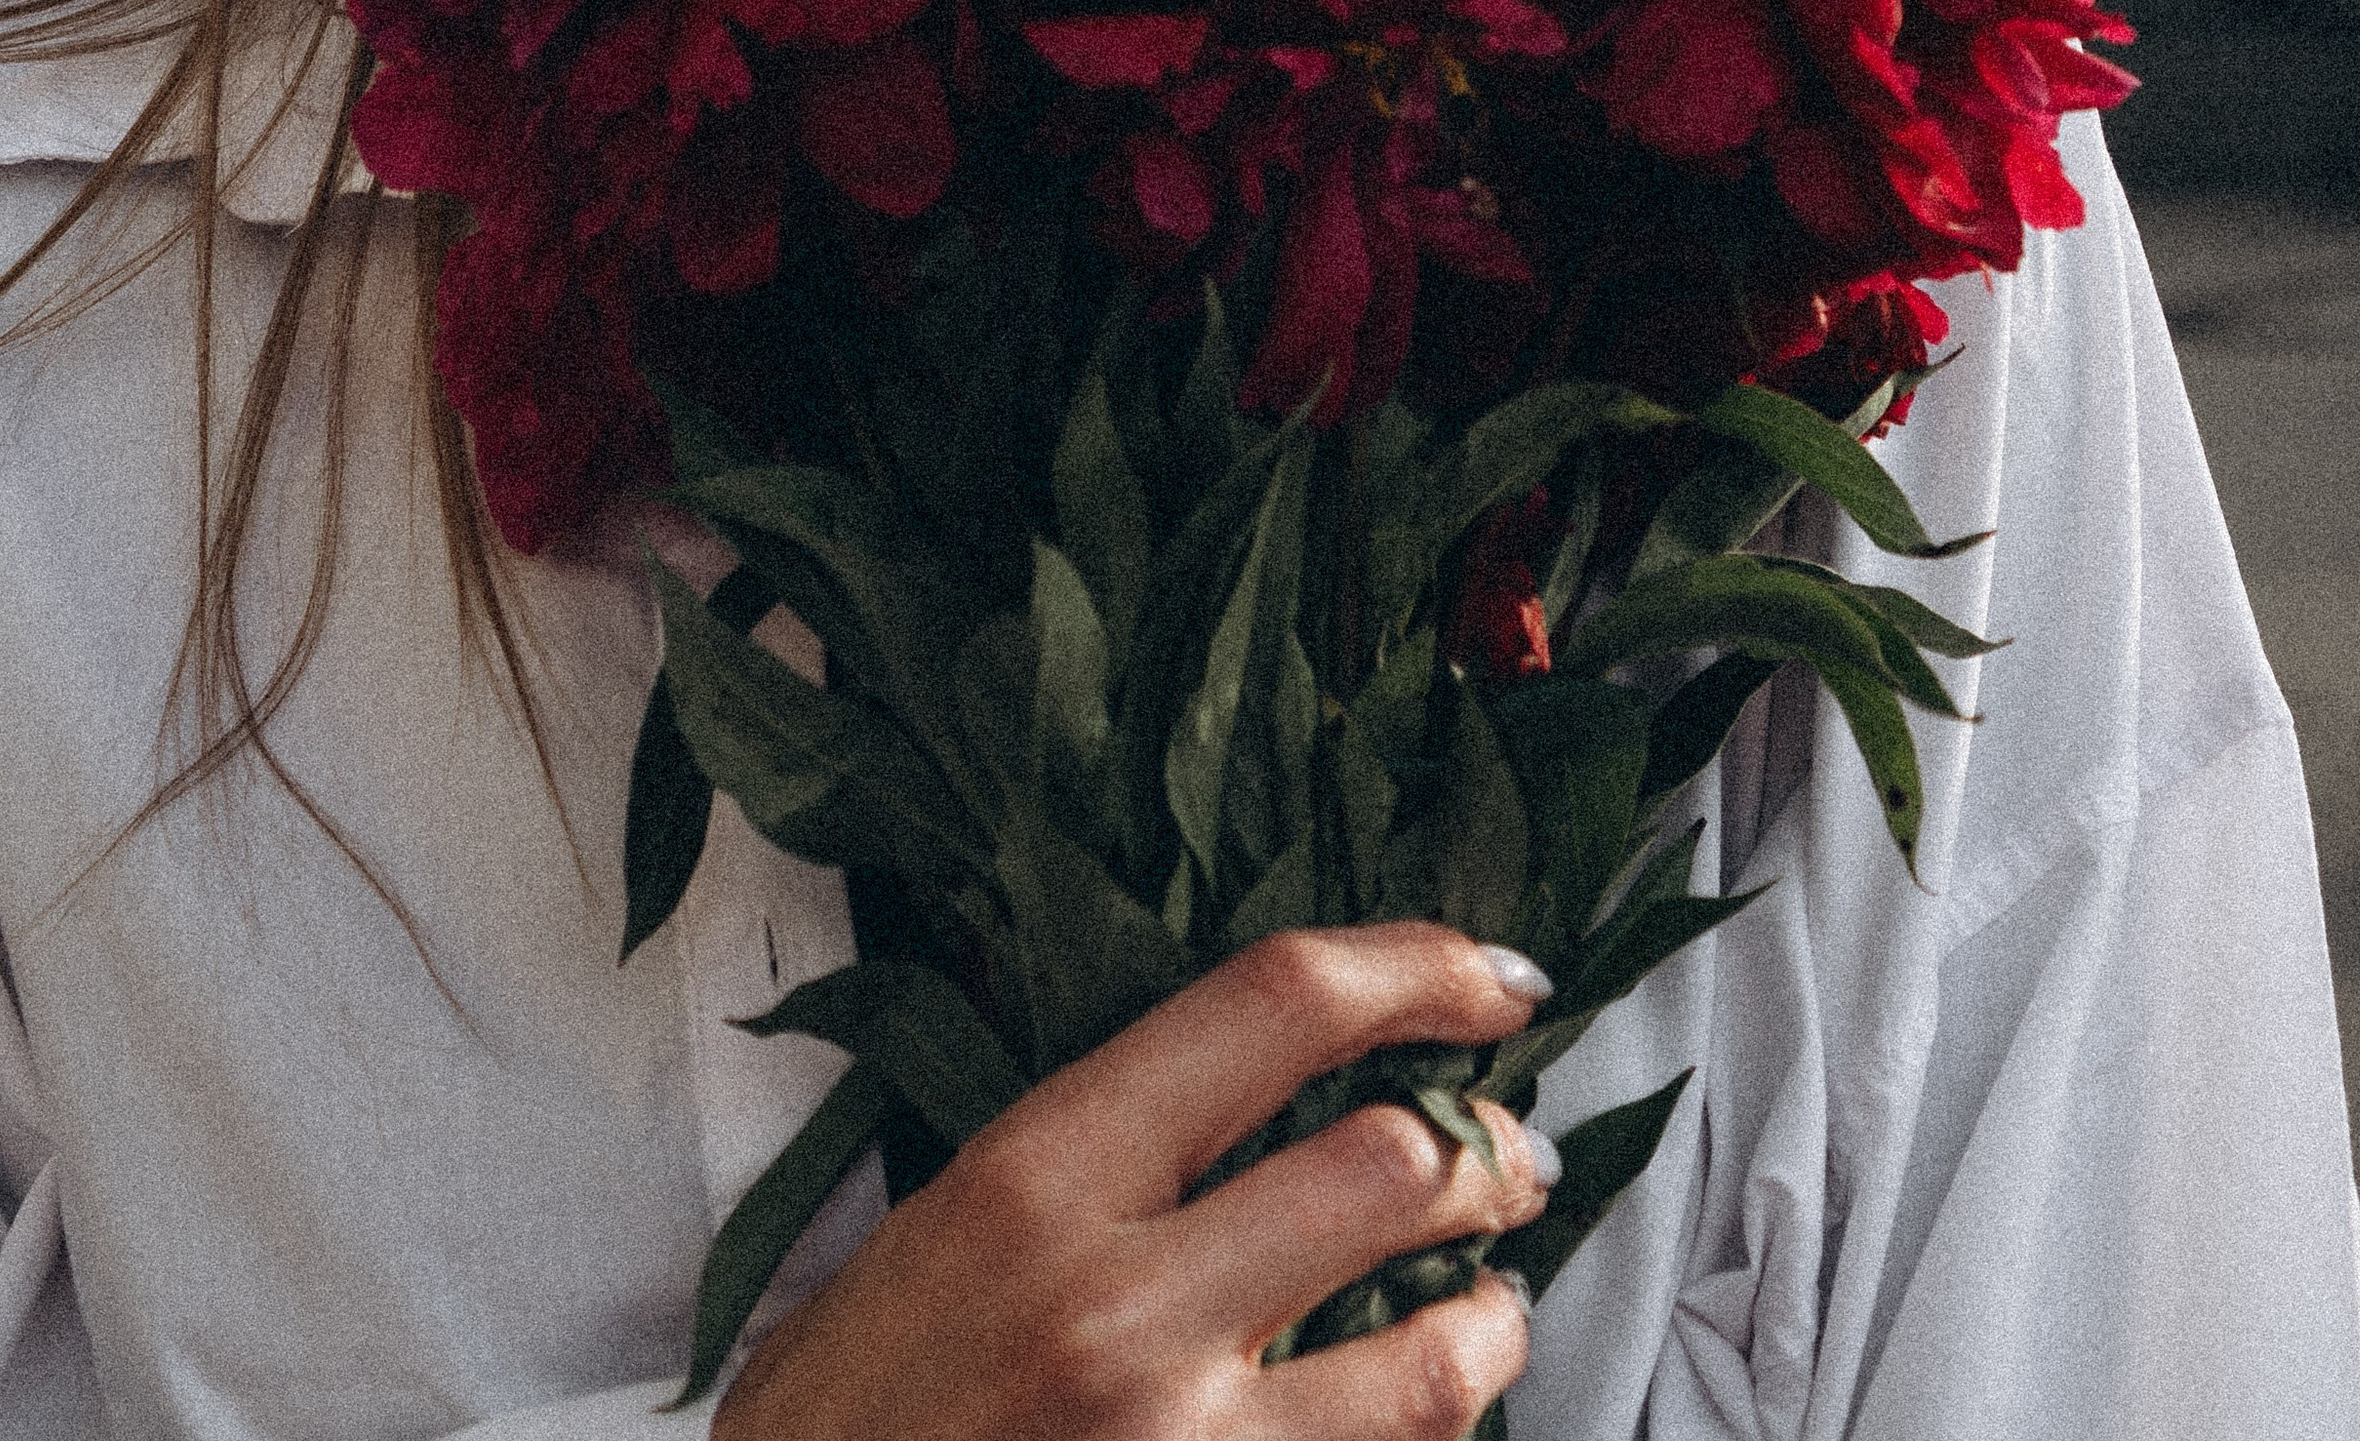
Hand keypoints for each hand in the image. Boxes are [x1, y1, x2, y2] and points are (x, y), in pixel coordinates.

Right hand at [714, 924, 1552, 1439]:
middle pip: (1389, 1166)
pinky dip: (1427, 1440)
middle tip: (1517, 1158)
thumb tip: (1231, 1078)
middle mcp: (1118, 1305)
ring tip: (1499, 1309)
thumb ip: (1074, 1154)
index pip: (1275, 1006)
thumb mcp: (929, 1235)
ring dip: (1497, 1322)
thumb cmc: (842, 1427)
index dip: (1419, 967)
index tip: (1493, 976)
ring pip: (1433, 1362)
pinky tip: (1422, 1418)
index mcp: (1037, 1177)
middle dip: (1493, 1154)